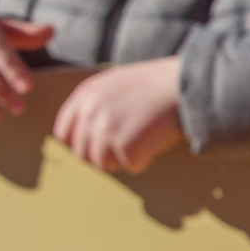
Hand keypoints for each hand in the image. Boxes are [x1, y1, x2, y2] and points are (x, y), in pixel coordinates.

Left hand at [53, 57, 185, 174]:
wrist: (186, 84)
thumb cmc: (156, 86)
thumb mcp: (115, 86)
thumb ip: (95, 107)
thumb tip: (82, 138)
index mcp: (85, 95)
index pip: (64, 133)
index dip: (80, 143)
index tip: (97, 145)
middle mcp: (90, 112)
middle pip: (82, 154)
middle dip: (103, 154)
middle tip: (128, 143)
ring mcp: (106, 130)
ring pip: (102, 164)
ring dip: (122, 158)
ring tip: (142, 138)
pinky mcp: (125, 146)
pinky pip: (129, 166)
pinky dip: (143, 159)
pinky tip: (154, 139)